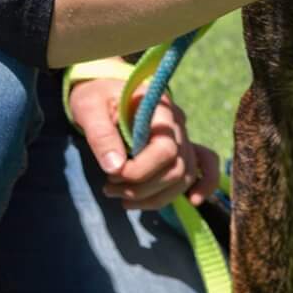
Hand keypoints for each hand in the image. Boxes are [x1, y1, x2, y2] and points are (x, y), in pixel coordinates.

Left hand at [66, 76, 221, 212]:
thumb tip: (115, 168)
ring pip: (185, 176)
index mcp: (158, 107)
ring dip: (156, 197)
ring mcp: (181, 135)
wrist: (102, 91)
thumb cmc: (95, 96)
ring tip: (123, 199)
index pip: (164, 150)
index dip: (141, 171)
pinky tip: (194, 201)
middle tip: (109, 187)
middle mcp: (176, 122)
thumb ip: (101, 136)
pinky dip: (204, 184)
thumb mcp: (89, 109)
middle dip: (143, 188)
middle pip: (177, 168)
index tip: (112, 175)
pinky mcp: (179, 147)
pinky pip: (204, 166)